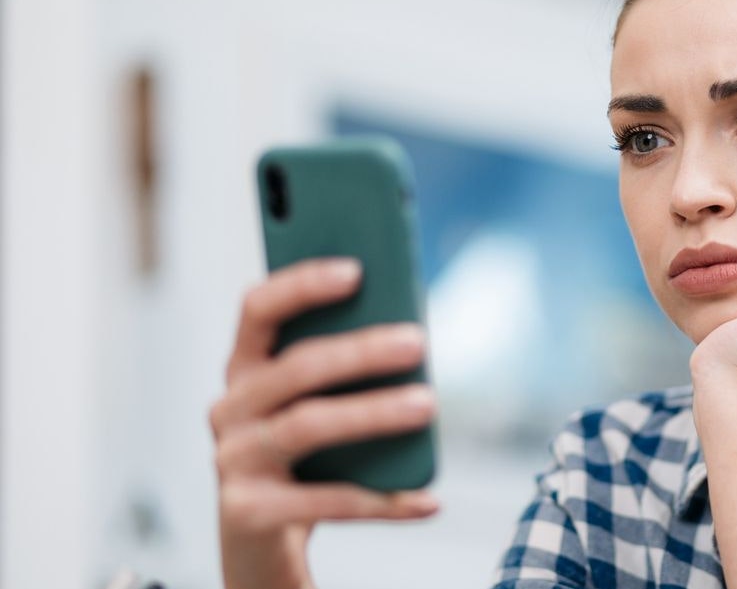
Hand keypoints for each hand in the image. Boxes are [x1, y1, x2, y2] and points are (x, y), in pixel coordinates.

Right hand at [209, 258, 439, 588]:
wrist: (263, 546)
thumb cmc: (304, 461)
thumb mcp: (318, 406)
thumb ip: (346, 369)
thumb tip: (408, 334)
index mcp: (246, 371)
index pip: (259, 310)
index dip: (302, 285)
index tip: (356, 270)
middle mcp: (229, 410)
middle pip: (296, 368)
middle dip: (360, 351)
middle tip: (418, 342)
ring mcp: (233, 462)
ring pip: (307, 425)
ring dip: (373, 412)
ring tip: (428, 404)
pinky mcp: (248, 514)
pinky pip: (327, 501)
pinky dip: (384, 500)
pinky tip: (427, 499)